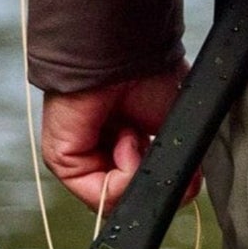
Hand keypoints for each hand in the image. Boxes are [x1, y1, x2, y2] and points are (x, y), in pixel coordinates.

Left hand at [40, 63, 197, 210]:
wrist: (127, 50)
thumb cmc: (150, 73)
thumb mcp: (171, 126)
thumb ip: (170, 164)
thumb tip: (182, 191)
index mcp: (121, 137)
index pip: (136, 180)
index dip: (156, 176)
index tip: (168, 157)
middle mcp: (98, 147)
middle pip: (126, 192)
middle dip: (147, 172)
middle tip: (151, 142)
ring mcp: (81, 155)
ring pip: (115, 198)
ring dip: (136, 170)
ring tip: (135, 134)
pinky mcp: (65, 160)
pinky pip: (99, 194)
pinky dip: (123, 176)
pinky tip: (127, 141)